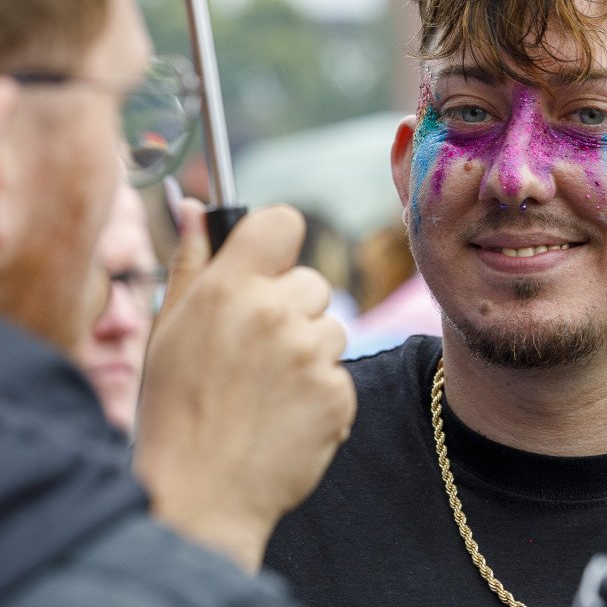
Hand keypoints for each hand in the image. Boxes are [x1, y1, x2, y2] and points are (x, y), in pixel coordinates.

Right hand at [133, 200, 355, 570]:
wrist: (198, 498)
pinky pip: (340, 375)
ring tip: (267, 392)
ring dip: (309, 353)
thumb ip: (192, 263)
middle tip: (256, 354)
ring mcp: (310, 354)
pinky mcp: (338, 393)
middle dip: (292, 310)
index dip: (278, 242)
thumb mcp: (167, 332)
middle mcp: (274, 312)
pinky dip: (321, 394)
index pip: (283, 222)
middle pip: (313, 282)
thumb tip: (199, 208)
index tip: (269, 266)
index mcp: (228, 288)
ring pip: (332, 329)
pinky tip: (285, 418)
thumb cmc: (174, 412)